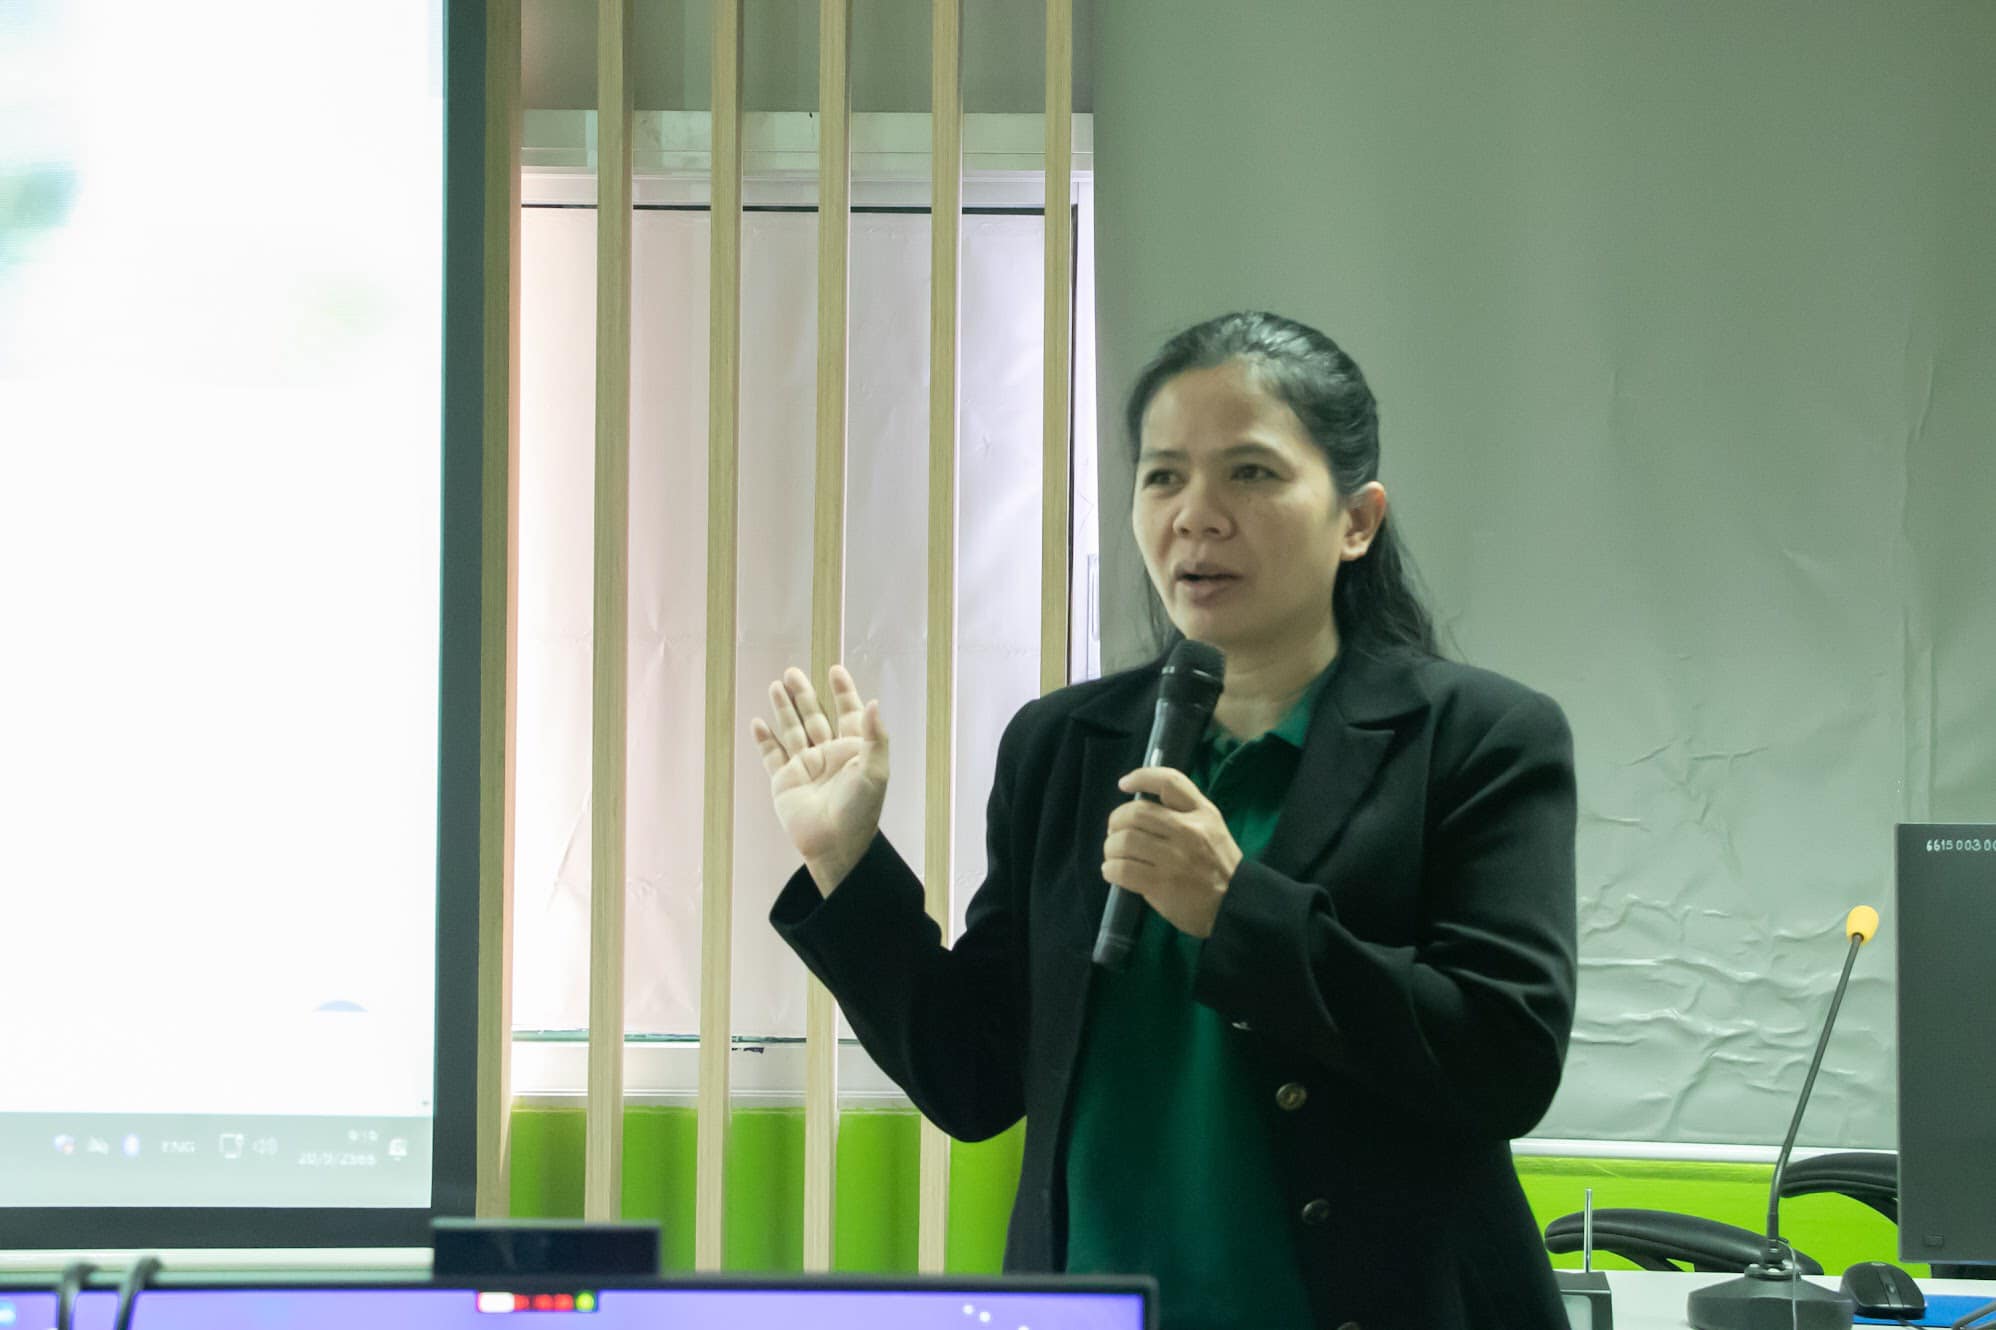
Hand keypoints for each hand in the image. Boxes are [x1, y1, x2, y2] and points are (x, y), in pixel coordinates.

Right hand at [750, 664, 889, 893]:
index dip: (843, 692)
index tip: (834, 670)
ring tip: (776, 685)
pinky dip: (765, 740)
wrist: (835, 846)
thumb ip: (875, 736)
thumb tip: (874, 702)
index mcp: (852, 751)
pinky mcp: (784, 782)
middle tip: (791, 672)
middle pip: (814, 717)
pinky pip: (772, 756)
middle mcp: (828, 755)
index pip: (848, 713)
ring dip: (784, 709)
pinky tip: (758, 723)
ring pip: (792, 730)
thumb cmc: (860, 810)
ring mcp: (805, 767)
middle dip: (804, 694)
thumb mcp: (875, 771)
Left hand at [1101, 768, 1242, 938]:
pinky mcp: (1162, 884)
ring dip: (1110, 848)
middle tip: (1115, 832)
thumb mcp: (1212, 828)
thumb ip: (1185, 811)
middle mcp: (1188, 831)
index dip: (1142, 777)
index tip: (1124, 784)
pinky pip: (1123, 870)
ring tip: (1113, 855)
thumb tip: (1140, 807)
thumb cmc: (1219, 865)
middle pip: (1136, 812)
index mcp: (1202, 814)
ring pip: (1125, 841)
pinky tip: (1113, 872)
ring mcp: (1175, 858)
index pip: (1169, 782)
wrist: (1235, 904)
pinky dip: (1111, 869)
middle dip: (1116, 821)